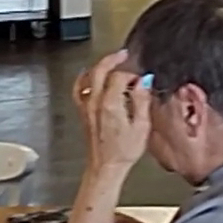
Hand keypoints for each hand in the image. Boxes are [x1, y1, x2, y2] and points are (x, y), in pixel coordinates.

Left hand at [74, 49, 149, 173]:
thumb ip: (142, 101)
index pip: (119, 76)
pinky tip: (89, 77)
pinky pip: (79, 89)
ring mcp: (86, 107)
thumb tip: (144, 82)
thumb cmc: (124, 151)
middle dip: (112, 59)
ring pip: (88, 77)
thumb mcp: (142, 126)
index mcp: (111, 104)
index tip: (141, 79)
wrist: (106, 167)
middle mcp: (95, 103)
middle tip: (124, 55)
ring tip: (110, 62)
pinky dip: (83, 79)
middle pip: (99, 70)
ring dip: (99, 66)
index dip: (132, 74)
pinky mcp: (83, 112)